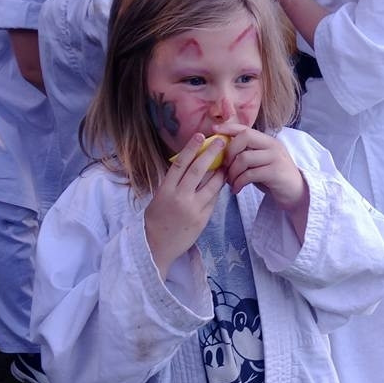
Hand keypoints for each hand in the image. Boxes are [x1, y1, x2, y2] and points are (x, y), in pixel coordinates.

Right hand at [145, 133, 226, 278]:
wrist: (157, 246)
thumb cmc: (156, 220)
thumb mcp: (160, 198)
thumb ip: (174, 183)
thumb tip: (190, 166)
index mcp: (165, 190)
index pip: (180, 164)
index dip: (190, 148)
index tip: (199, 136)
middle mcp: (180, 197)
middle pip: (198, 170)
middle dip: (211, 154)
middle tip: (221, 142)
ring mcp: (193, 208)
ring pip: (211, 185)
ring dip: (221, 172)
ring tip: (227, 162)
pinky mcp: (203, 219)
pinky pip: (213, 200)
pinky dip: (218, 189)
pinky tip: (222, 182)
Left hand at [216, 122, 309, 240]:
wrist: (296, 194)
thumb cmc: (274, 179)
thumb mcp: (260, 163)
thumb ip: (247, 154)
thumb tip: (221, 153)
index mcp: (267, 141)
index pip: (245, 128)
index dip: (229, 127)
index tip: (214, 129)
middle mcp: (272, 145)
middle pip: (244, 137)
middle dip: (228, 152)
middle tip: (224, 167)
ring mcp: (275, 158)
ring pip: (244, 158)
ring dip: (232, 172)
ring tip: (230, 182)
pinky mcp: (275, 173)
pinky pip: (250, 174)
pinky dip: (239, 182)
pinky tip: (236, 189)